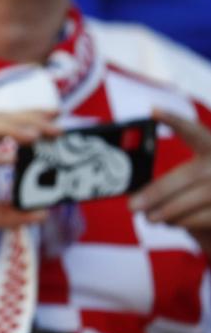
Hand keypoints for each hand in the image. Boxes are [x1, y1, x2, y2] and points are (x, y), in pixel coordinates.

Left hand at [131, 109, 210, 254]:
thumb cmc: (202, 187)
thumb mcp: (192, 173)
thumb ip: (170, 177)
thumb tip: (132, 188)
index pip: (193, 130)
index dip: (175, 120)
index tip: (152, 110)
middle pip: (184, 177)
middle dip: (155, 194)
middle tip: (132, 206)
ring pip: (191, 201)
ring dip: (165, 212)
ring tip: (149, 216)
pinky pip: (200, 219)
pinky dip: (181, 222)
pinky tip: (170, 222)